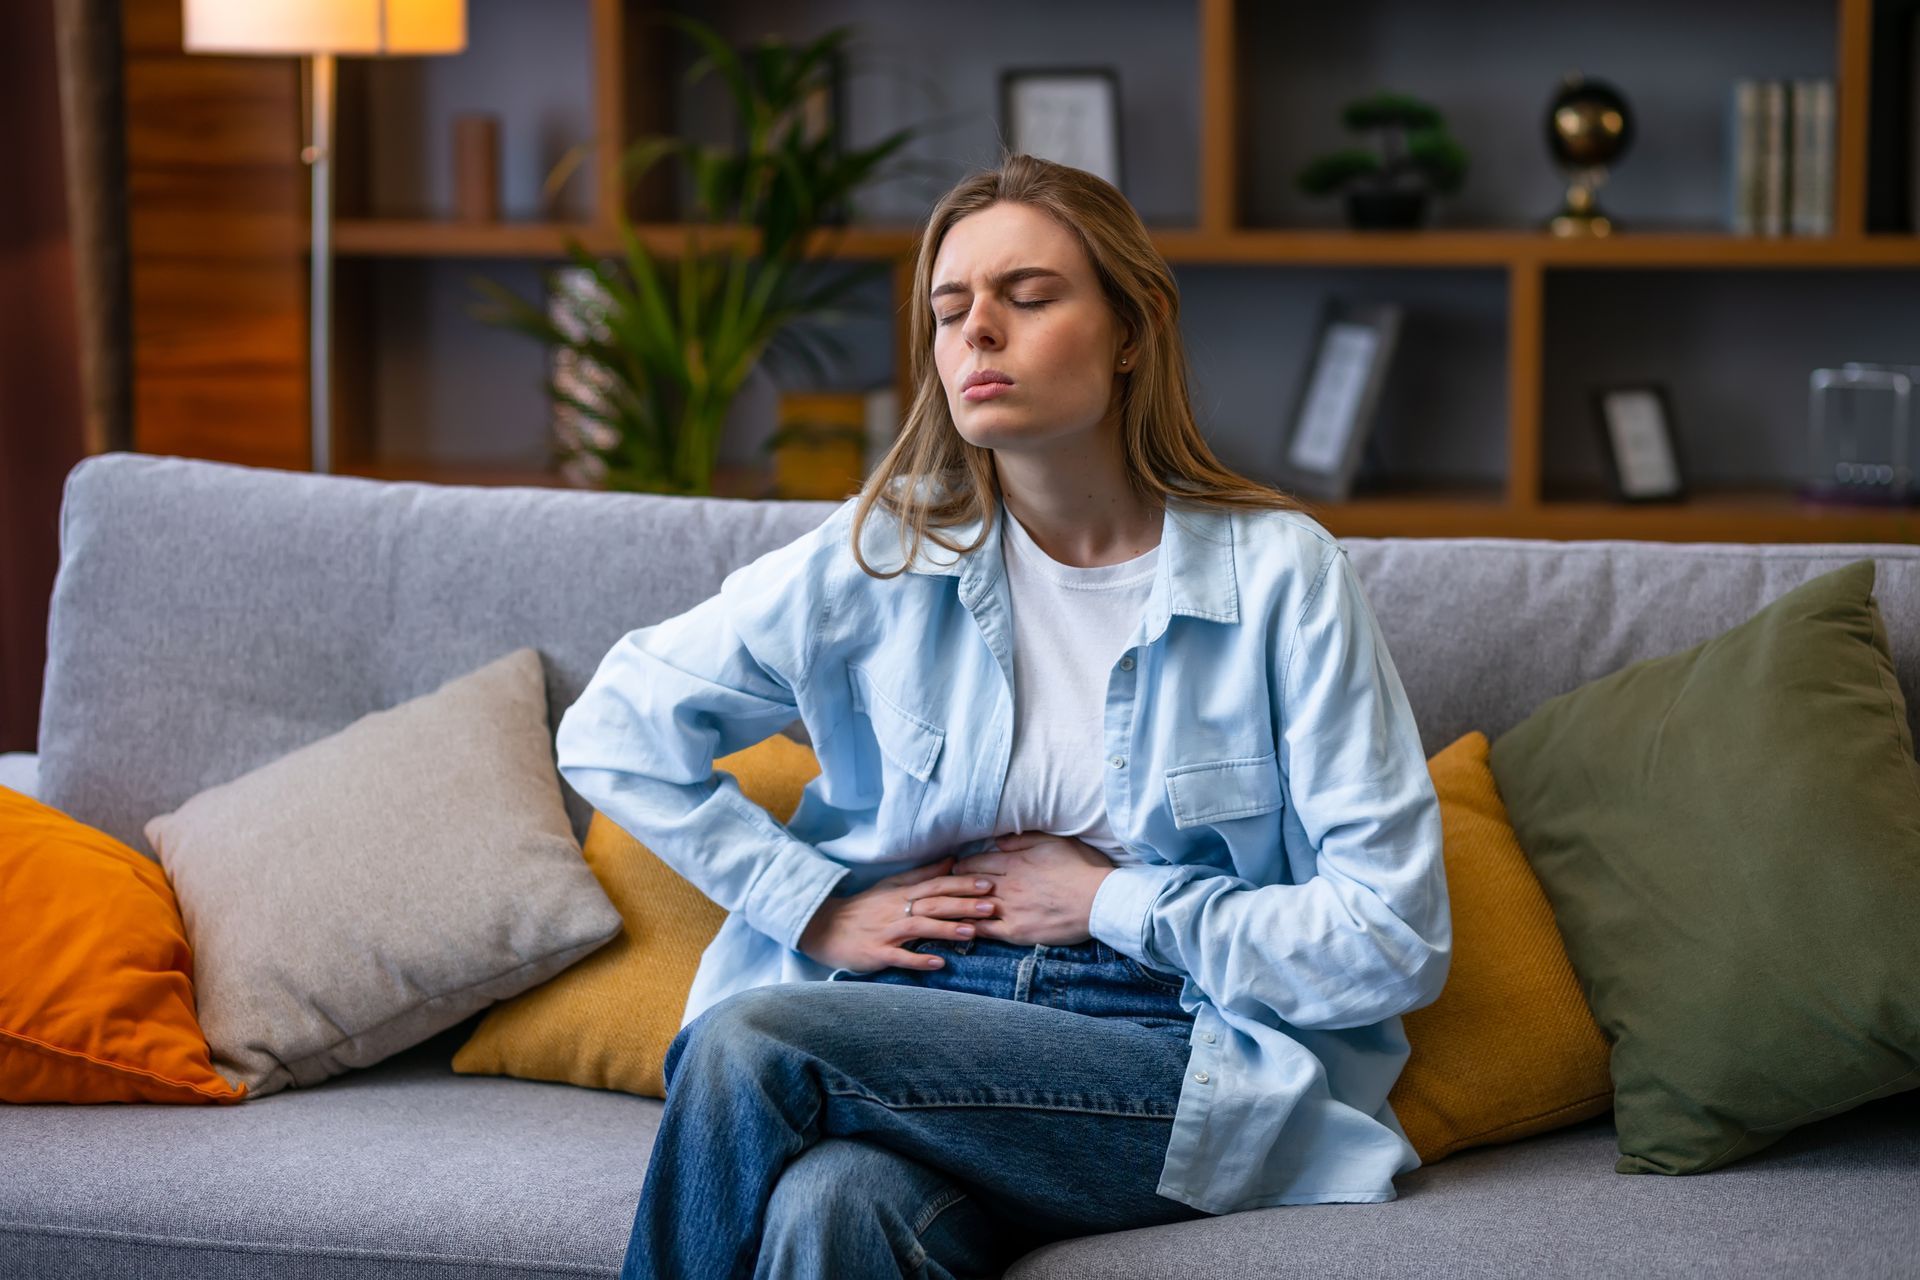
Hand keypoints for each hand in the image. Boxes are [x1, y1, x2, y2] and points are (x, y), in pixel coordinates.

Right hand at [796, 855, 1000, 974]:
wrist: (825, 927)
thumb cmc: (864, 908)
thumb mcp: (892, 885)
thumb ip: (922, 874)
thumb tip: (952, 860)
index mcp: (902, 893)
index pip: (937, 885)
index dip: (963, 884)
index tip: (989, 884)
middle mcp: (897, 910)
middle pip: (933, 904)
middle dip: (963, 905)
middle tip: (991, 906)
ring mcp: (887, 932)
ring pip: (920, 928)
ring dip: (946, 929)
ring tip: (972, 932)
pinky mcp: (877, 952)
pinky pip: (900, 957)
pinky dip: (919, 960)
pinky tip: (939, 964)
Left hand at [951, 833, 1115, 946]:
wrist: (1098, 900)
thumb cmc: (1081, 868)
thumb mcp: (1053, 842)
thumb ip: (1022, 841)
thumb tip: (998, 842)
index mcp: (1014, 863)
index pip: (977, 862)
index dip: (963, 865)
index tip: (954, 867)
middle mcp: (1007, 885)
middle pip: (969, 884)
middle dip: (953, 885)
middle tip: (940, 886)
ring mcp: (1010, 909)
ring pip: (972, 907)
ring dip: (955, 907)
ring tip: (941, 908)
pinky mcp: (1016, 931)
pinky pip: (985, 930)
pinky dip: (970, 928)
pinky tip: (959, 929)